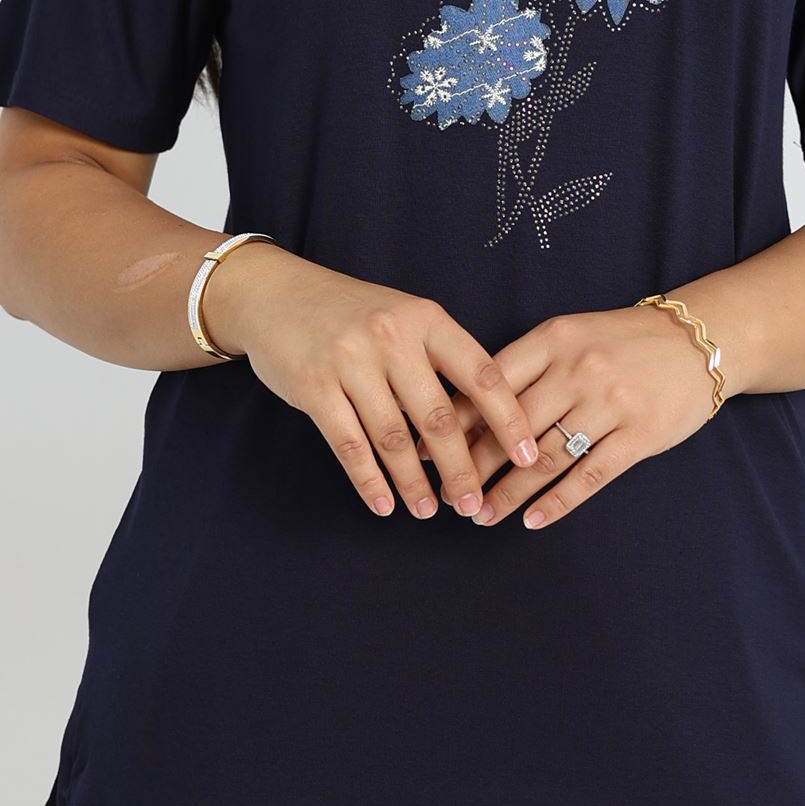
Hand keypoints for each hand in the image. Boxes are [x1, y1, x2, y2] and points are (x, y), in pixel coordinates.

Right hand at [203, 243, 538, 519]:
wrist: (276, 293)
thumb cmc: (354, 314)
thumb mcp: (405, 318)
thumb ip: (441, 361)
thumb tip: (483, 428)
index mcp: (426, 319)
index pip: (481, 374)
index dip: (508, 420)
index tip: (528, 457)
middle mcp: (392, 337)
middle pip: (438, 416)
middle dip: (460, 468)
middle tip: (474, 505)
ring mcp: (350, 361)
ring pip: (393, 437)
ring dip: (414, 483)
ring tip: (428, 512)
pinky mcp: (314, 386)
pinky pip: (348, 444)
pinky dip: (369, 481)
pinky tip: (384, 505)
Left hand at [423, 304, 721, 528]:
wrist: (698, 341)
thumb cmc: (622, 341)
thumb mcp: (571, 335)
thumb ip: (527, 367)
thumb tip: (466, 409)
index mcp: (554, 339)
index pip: (492, 383)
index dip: (455, 420)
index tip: (426, 449)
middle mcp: (579, 369)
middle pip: (512, 426)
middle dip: (473, 465)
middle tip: (446, 494)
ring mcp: (611, 403)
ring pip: (546, 457)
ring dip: (508, 492)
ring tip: (481, 514)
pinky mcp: (640, 435)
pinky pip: (590, 474)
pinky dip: (557, 502)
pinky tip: (532, 520)